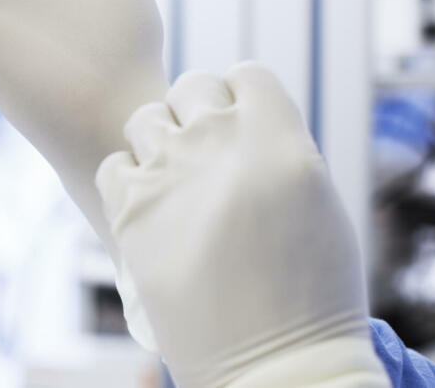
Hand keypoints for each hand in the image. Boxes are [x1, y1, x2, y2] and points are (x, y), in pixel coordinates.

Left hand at [96, 63, 388, 385]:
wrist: (274, 364)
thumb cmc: (313, 295)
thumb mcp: (320, 203)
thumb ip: (281, 149)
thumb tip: (250, 126)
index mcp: (277, 137)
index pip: (245, 75)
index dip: (242, 96)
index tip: (239, 120)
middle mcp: (218, 143)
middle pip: (192, 86)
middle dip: (197, 111)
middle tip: (203, 148)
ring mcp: (168, 173)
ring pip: (146, 120)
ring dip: (159, 141)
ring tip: (175, 178)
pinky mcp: (129, 209)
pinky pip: (114, 165)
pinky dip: (128, 179)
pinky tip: (150, 205)